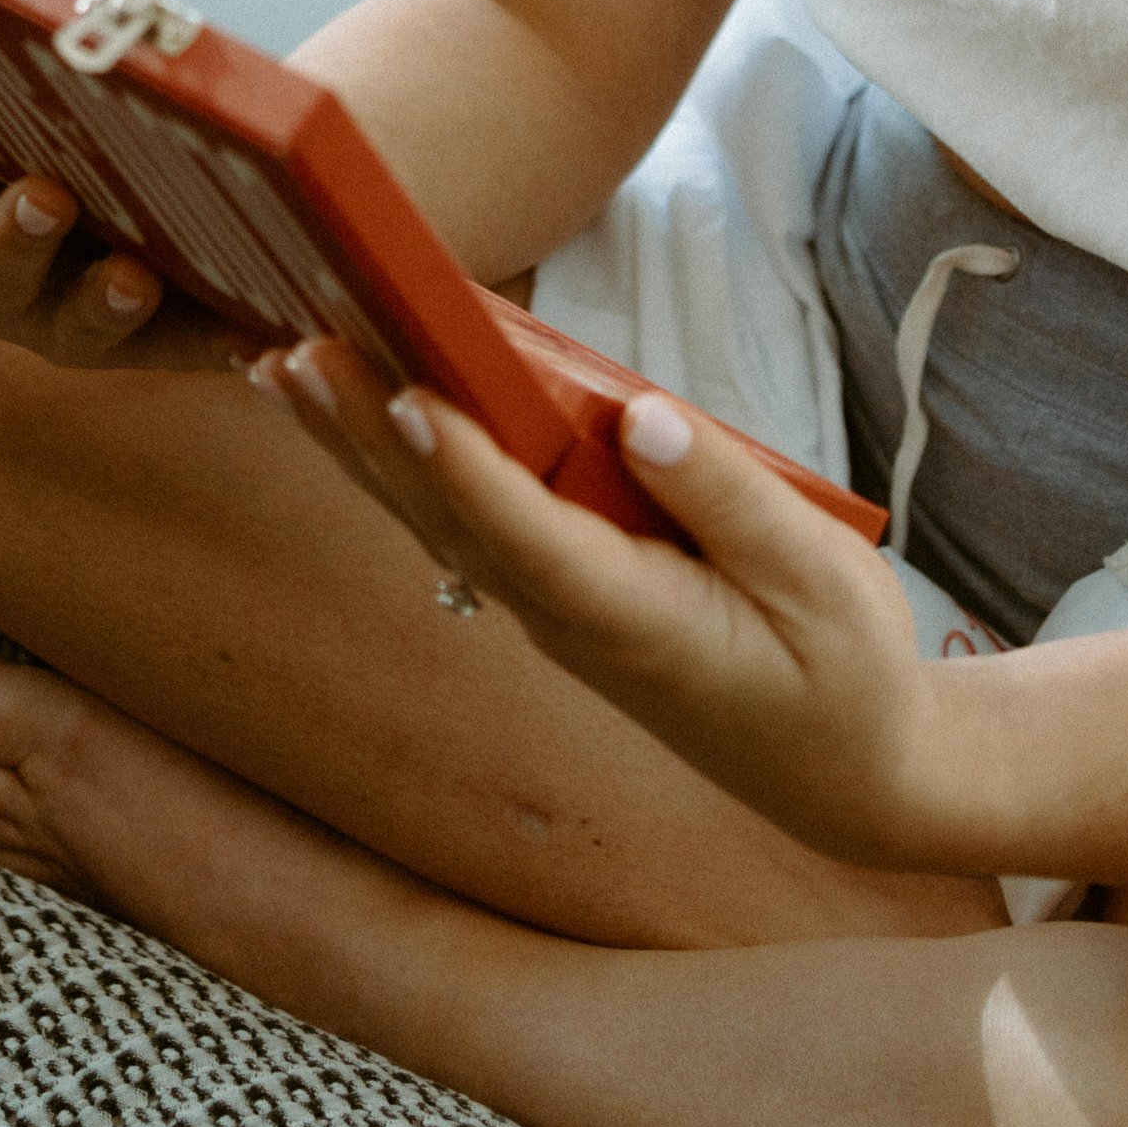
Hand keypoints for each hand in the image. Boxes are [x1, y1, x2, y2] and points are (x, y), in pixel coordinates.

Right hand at [0, 34, 260, 373]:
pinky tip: (253, 335)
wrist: (150, 210)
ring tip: (135, 277)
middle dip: (14, 234)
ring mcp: (71, 323)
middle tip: (47, 194)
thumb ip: (34, 60)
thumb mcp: (46, 97)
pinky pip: (187, 347)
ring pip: (78, 326)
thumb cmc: (77, 127)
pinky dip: (217, 340)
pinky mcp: (158, 345)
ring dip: (103, 301)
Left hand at [252, 337, 955, 868]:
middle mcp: (571, 620)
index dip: (467, 467)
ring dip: (355, 447)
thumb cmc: (843, 670)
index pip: (531, 535)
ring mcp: (554, 614)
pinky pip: (461, 525)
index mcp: (638, 617)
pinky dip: (397, 467)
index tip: (408, 396)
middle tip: (293, 352)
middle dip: (367, 435)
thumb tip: (640, 416)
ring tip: (279, 366)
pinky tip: (355, 416)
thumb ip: (728, 497)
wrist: (848, 773)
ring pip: (434, 522)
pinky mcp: (558, 597)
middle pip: (447, 519)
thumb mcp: (819, 581)